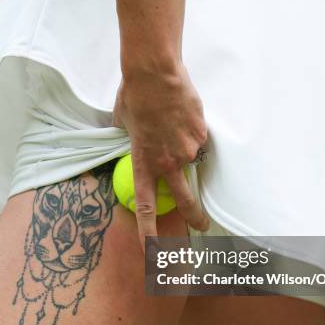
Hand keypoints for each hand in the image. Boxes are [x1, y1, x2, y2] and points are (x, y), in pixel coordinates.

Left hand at [112, 62, 209, 248]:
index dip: (148, 231)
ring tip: (172, 121)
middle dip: (196, 216)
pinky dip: (191, 130)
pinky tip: (182, 113)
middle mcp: (168, 162)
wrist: (156, 73)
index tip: (152, 251)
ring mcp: (188, 149)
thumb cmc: (134, 96)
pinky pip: (198, 138)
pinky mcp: (202, 134)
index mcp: (144, 163)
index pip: (145, 205)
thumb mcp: (123, 123)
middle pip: (186, 199)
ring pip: (191, 158)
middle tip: (202, 225)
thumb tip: (132, 137)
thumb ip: (130, 138)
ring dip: (184, 146)